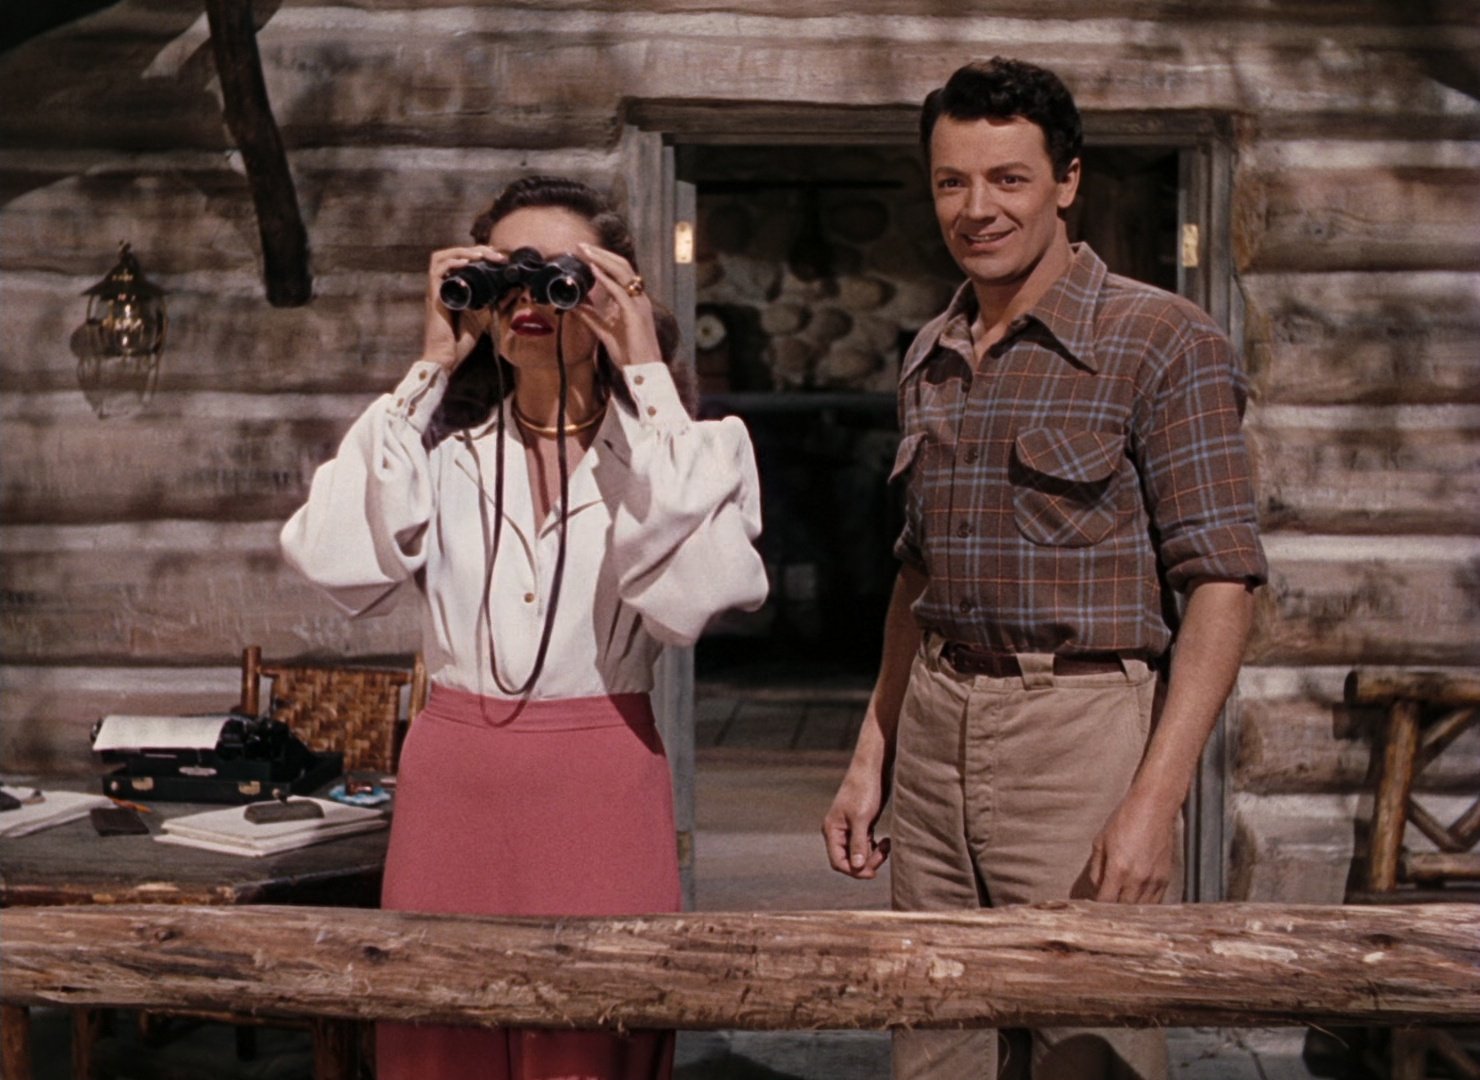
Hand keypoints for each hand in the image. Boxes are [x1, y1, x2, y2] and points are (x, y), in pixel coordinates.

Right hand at [419, 246, 500, 371]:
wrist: (446, 356)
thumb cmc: (460, 341)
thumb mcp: (484, 317)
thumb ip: (496, 304)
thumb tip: (514, 290)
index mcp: (454, 288)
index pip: (463, 261)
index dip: (480, 254)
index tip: (500, 257)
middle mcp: (444, 285)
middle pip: (454, 254)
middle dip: (476, 250)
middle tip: (496, 254)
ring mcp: (437, 289)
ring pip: (442, 257)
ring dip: (463, 252)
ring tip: (482, 255)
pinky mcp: (433, 295)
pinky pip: (437, 270)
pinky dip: (452, 262)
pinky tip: (467, 263)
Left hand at [571, 242, 662, 367]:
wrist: (643, 369)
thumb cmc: (628, 352)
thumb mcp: (603, 330)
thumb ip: (590, 316)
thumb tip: (573, 306)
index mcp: (633, 300)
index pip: (620, 271)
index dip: (603, 259)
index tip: (585, 253)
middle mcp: (639, 298)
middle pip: (622, 265)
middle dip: (601, 253)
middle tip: (581, 246)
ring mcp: (639, 304)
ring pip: (623, 272)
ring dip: (603, 260)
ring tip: (586, 252)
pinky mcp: (635, 313)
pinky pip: (620, 291)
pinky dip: (606, 279)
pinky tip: (594, 272)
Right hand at [822, 767, 890, 878]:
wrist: (872, 768)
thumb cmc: (864, 789)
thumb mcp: (862, 818)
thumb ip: (858, 843)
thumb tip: (857, 867)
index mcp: (832, 830)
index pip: (838, 862)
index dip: (854, 871)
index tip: (873, 871)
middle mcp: (838, 832)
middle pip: (849, 860)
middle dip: (866, 862)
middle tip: (883, 854)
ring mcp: (850, 829)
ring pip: (860, 854)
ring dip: (874, 855)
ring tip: (887, 845)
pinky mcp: (862, 825)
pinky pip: (867, 845)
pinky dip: (876, 848)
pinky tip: (886, 842)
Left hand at [1088, 787, 1177, 903]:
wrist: (1154, 807)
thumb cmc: (1125, 820)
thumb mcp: (1101, 841)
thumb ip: (1096, 869)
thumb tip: (1096, 888)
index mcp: (1119, 869)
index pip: (1106, 902)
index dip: (1097, 909)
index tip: (1091, 909)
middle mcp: (1138, 878)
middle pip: (1123, 909)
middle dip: (1112, 911)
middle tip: (1104, 910)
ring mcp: (1154, 879)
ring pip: (1140, 909)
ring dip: (1129, 910)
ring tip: (1120, 908)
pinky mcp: (1166, 878)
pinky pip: (1155, 902)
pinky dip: (1145, 905)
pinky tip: (1136, 902)